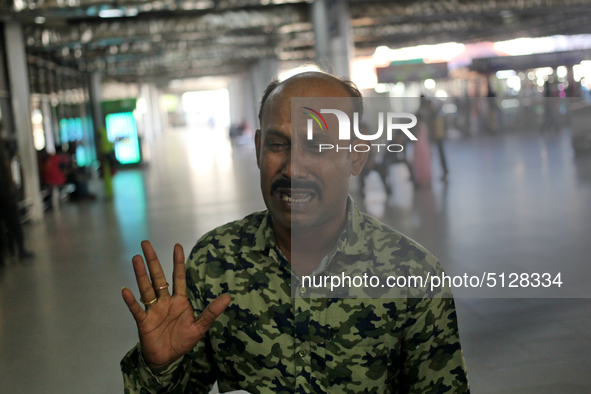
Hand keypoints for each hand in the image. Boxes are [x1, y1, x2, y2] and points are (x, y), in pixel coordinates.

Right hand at [122, 241, 230, 369]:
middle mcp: (164, 301)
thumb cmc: (182, 341)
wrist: (167, 359)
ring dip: (141, 274)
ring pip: (146, 289)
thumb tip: (228, 297)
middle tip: (146, 243)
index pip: (179, 277)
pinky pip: (136, 310)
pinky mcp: (144, 322)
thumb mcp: (200, 327)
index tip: (177, 245)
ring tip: (136, 259)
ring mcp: (153, 310)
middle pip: (158, 277)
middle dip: (153, 261)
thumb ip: (212, 311)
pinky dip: (131, 301)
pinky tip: (126, 290)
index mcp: (179, 300)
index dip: (178, 262)